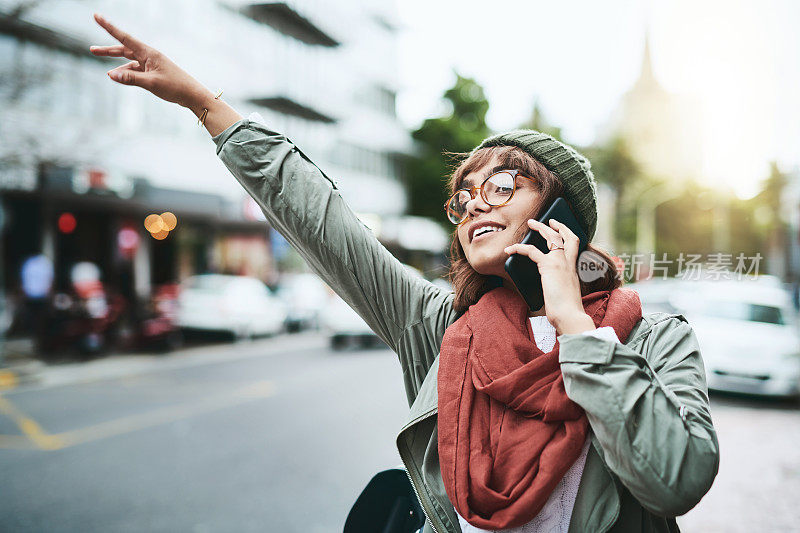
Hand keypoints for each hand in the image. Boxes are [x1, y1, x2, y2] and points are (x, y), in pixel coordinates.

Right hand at [90, 14, 209, 110]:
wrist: (192, 95)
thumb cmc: (175, 87)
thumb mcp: (151, 83)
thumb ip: (130, 79)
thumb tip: (110, 75)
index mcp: (149, 53)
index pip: (124, 38)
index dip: (109, 27)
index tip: (97, 17)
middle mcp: (149, 56)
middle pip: (124, 49)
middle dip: (108, 50)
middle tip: (92, 50)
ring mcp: (152, 64)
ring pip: (129, 61)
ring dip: (117, 65)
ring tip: (106, 71)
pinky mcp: (154, 73)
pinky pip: (136, 71)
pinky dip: (127, 73)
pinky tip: (119, 78)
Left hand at [504, 219, 595, 334]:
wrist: (569, 315)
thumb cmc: (566, 309)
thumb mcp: (564, 291)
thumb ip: (558, 283)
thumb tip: (547, 283)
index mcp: (574, 268)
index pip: (574, 244)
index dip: (568, 234)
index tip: (562, 228)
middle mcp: (569, 262)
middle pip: (566, 236)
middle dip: (557, 226)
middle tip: (549, 220)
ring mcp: (560, 262)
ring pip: (551, 237)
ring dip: (540, 228)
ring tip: (530, 224)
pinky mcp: (549, 266)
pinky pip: (531, 251)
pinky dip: (519, 248)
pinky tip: (510, 249)